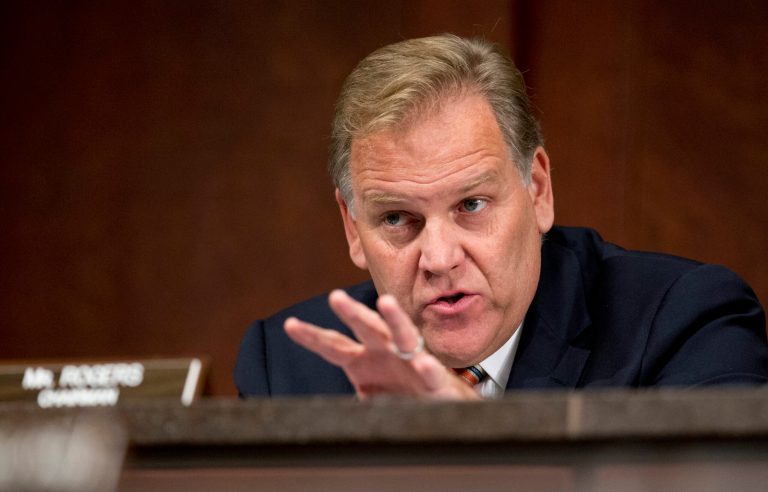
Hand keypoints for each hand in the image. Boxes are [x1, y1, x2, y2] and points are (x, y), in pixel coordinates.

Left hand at [284, 289, 479, 399]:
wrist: (440, 407)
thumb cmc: (401, 395)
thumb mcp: (366, 396)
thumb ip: (344, 392)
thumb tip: (312, 409)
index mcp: (362, 359)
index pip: (333, 345)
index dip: (312, 336)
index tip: (290, 324)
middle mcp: (386, 352)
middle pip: (367, 328)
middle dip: (352, 312)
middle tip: (336, 297)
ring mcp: (412, 362)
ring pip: (403, 336)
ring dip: (394, 319)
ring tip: (386, 302)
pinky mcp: (434, 381)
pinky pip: (431, 373)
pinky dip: (428, 368)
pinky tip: (424, 363)